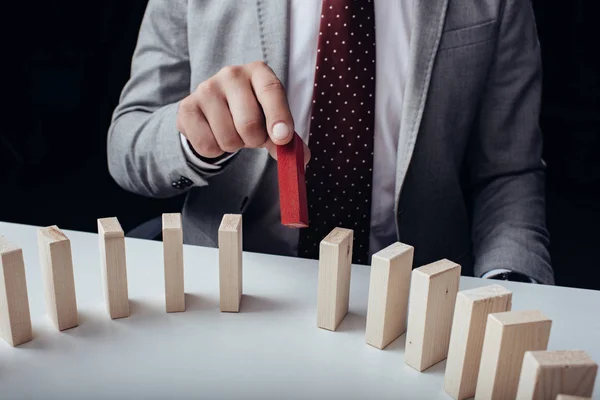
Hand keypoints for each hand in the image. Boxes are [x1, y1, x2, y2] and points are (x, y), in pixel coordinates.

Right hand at [177, 61, 309, 163]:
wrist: (213, 110)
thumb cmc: (251, 112)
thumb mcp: (272, 119)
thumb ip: (287, 137)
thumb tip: (302, 159)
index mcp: (259, 72)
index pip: (271, 91)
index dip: (278, 116)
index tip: (282, 139)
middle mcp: (231, 74)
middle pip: (249, 123)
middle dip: (254, 140)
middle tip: (252, 137)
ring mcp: (206, 89)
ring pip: (228, 138)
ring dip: (234, 146)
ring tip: (233, 132)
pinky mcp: (186, 108)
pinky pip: (206, 145)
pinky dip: (215, 150)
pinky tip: (214, 135)